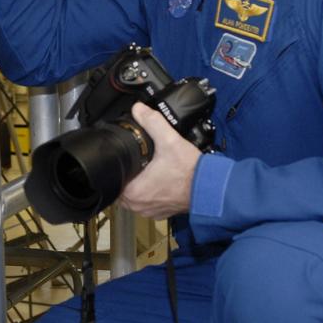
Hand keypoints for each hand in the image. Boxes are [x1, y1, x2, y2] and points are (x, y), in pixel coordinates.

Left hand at [116, 103, 201, 219]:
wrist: (209, 187)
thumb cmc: (190, 171)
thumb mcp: (170, 140)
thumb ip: (152, 122)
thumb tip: (138, 109)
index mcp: (133, 191)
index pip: (112, 178)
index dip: (118, 165)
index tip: (126, 158)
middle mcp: (138, 205)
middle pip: (121, 186)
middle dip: (127, 174)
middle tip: (138, 162)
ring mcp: (149, 211)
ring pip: (133, 196)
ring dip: (137, 184)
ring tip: (147, 170)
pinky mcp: (159, 212)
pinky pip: (147, 202)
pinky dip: (150, 192)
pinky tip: (158, 180)